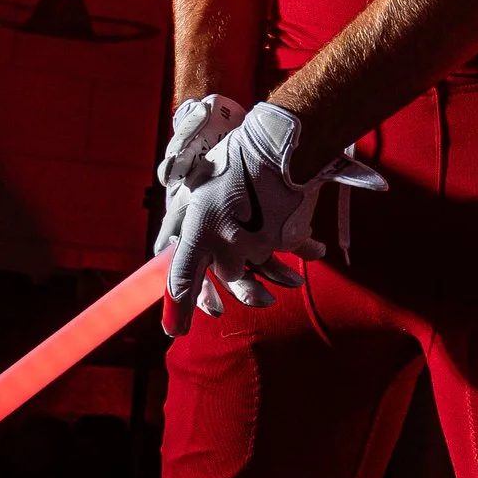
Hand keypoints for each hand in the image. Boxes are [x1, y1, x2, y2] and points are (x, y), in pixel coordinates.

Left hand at [159, 101, 385, 331]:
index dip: (178, 309)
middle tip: (239, 299)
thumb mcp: (192, 190)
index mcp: (199, 232)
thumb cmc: (228, 162)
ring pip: (260, 270)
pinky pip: (289, 251)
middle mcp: (226, 244)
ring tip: (283, 289)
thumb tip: (163, 246)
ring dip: (274, 279)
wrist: (276, 147)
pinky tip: (314, 252)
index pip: (182, 279)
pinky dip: (300, 252)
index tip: (174, 330)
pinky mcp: (284, 238)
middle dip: (234, 284)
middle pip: (227, 277)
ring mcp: (257, 244)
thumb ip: (179, 222)